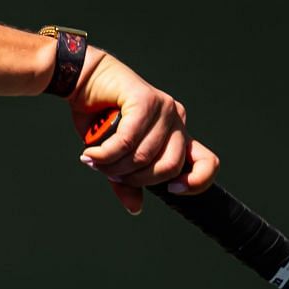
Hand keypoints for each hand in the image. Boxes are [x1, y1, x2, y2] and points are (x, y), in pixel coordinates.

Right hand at [68, 49, 219, 213]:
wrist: (82, 80)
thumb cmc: (99, 117)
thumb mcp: (115, 157)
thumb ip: (127, 181)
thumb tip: (135, 207)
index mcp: (177, 135)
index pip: (206, 163)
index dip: (196, 183)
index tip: (173, 191)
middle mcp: (176, 120)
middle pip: (170, 167)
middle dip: (136, 179)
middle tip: (111, 175)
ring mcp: (164, 108)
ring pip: (145, 156)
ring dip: (114, 166)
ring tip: (94, 160)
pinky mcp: (145, 99)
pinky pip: (128, 140)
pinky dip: (107, 152)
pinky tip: (92, 153)